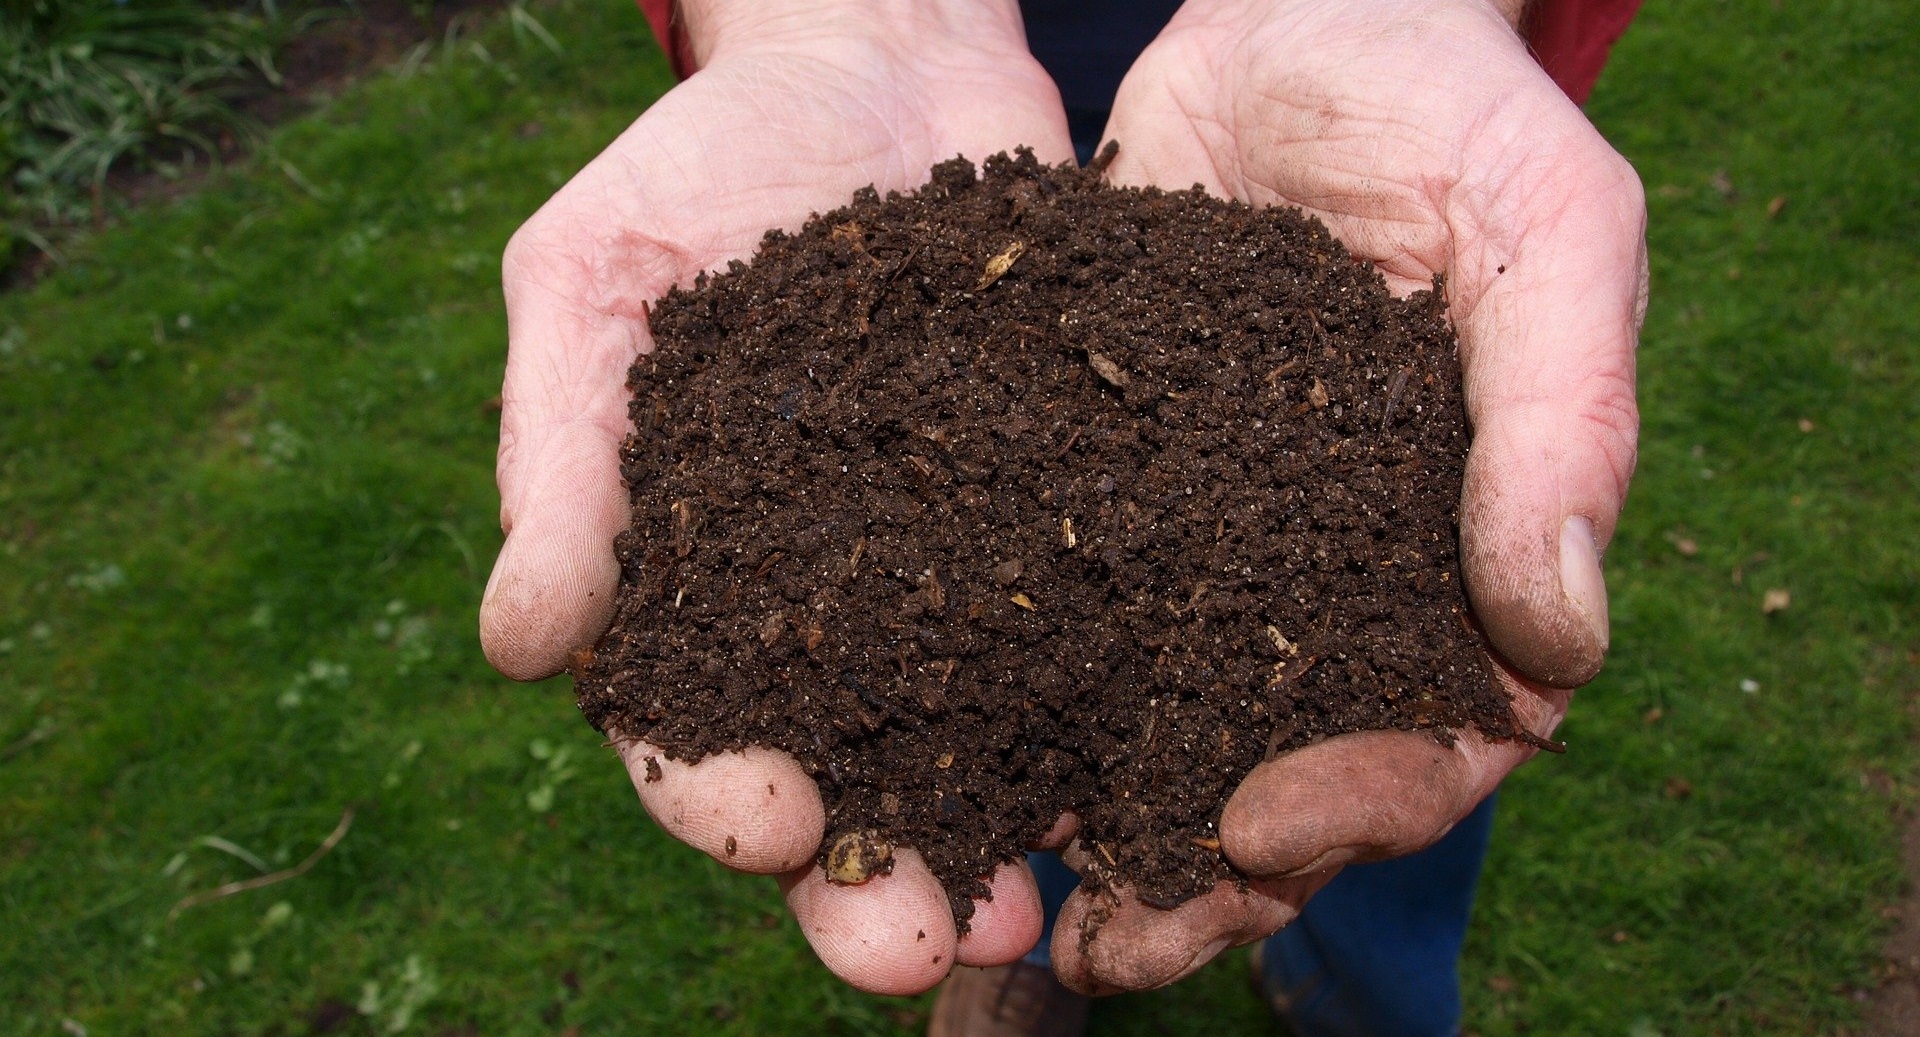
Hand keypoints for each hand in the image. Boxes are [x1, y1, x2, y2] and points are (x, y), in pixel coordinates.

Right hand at [478, 0, 1073, 995]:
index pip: (687, 727)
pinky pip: (1089, 635)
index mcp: (694, 579)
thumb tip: (518, 647)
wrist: (878, 59)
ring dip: (998, 843)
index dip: (717, 794)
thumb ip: (559, 458)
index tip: (768, 824)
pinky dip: (1114, 715)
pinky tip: (1152, 774)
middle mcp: (826, 608)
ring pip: (972, 746)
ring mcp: (952, 572)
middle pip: (841, 780)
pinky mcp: (1061, 520)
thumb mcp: (594, 282)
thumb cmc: (702, 165)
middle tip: (918, 952)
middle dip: (871, 883)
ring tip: (1040, 918)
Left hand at [1045, 0, 1645, 992]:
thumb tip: (1562, 643)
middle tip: (1108, 946)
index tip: (1260, 828)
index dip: (1366, 803)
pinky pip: (1049, 615)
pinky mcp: (1094, 489)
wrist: (1294, 15)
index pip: (1442, 734)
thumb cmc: (1448, 109)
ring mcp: (1208, 543)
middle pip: (1283, 772)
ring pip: (1156, 724)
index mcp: (1459, 552)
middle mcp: (1327, 575)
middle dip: (1204, 871)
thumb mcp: (1545, 231)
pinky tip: (926, 751)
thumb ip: (1564, 421)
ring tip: (1001, 901)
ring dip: (1088, 824)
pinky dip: (1000, 695)